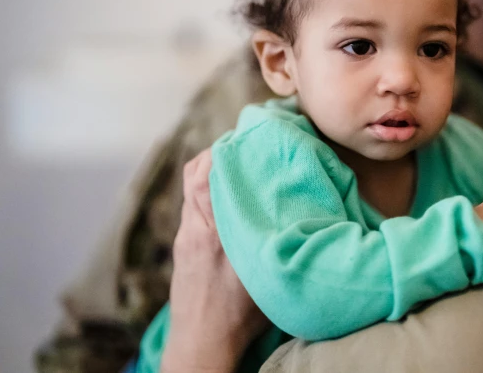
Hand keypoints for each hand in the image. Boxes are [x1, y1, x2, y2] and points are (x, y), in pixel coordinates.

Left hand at [161, 149, 270, 372]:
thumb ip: (274, 235)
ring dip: (213, 172)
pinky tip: (232, 198)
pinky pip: (193, 207)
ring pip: (192, 190)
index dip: (225, 151)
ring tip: (242, 165)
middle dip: (218, 153)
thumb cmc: (239, 315)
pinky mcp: (184, 248)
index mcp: (213, 231)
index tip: (248, 138)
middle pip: (194, 174)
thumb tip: (298, 204)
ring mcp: (185, 238)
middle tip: (246, 144)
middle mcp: (193, 229)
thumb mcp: (266, 272)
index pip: (206, 175)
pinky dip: (209, 192)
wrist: (202, 344)